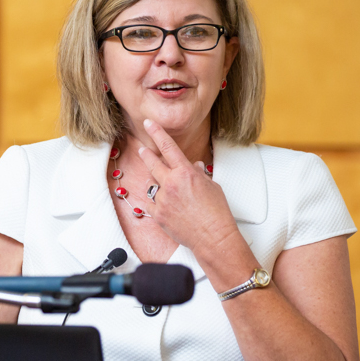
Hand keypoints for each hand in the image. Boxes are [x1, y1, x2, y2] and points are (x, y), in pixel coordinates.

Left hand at [137, 119, 241, 255]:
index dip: (157, 132)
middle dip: (146, 154)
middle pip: (152, 163)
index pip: (168, 147)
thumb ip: (199, 174)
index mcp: (186, 173)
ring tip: (171, 194)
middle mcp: (171, 184)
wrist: (213, 237)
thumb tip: (193, 167)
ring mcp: (162, 199)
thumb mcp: (211, 186)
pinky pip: (151, 203)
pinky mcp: (158, 214)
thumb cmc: (216, 213)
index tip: (149, 123)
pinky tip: (167, 207)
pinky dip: (158, 203)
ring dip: (158, 185)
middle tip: (143, 148)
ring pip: (152, 185)